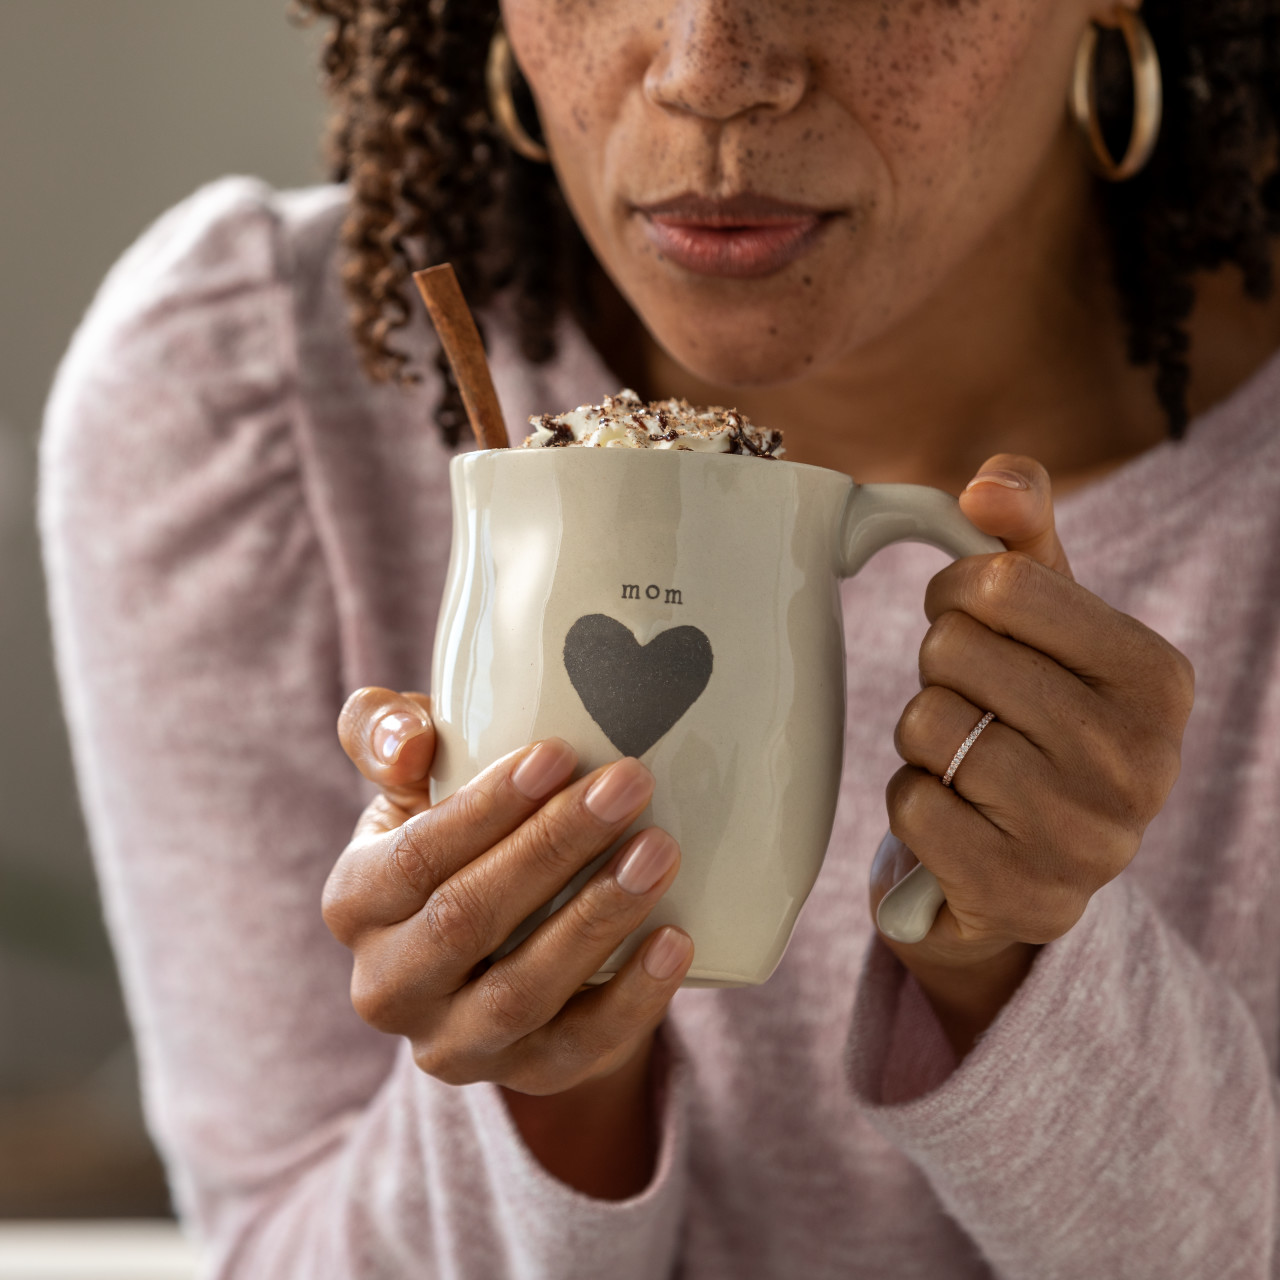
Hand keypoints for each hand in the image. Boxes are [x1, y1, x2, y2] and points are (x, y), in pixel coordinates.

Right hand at [323, 687, 693, 1098]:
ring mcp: (453, 1043)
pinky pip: (576, 1049)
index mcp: (355, 903)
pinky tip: (675, 940)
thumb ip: (388, 731)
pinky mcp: (522, 1075)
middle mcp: (387, 986)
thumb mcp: (416, 777)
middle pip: (466, 921)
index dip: (486, 808)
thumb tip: (410, 742)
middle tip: (629, 783)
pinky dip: (631, 999)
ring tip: (660, 850)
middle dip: (553, 847)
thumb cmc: (461, 830)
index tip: (560, 752)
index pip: (414, 858)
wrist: (501, 938)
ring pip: (520, 991)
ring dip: (596, 917)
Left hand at [871, 455, 1194, 1052]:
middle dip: (939, 670)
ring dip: (921, 738)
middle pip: (953, 653)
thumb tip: (987, 483)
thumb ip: (1024, 540)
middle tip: (970, 700)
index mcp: (1154, 678)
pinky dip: (913, 802)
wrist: (1032, 865)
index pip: (1001, 585)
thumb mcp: (1048, 625)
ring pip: (925, 727)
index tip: (966, 618)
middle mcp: (1137, 761)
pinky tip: (954, 815)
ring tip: (964, 758)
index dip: (955, 593)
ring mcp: (1084, 839)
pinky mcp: (1022, 896)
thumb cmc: (1036, 719)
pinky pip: (912, 807)